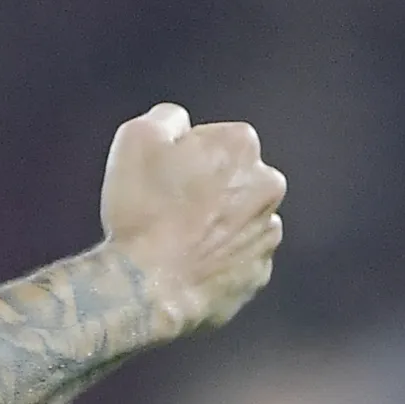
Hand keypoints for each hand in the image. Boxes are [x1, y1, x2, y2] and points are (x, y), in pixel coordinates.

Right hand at [97, 104, 284, 341]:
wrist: (149, 286)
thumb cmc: (142, 209)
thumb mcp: (137, 137)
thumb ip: (168, 117)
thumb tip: (182, 123)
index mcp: (240, 145)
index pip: (212, 138)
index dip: (181, 156)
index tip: (161, 176)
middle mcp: (267, 184)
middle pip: (231, 177)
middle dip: (206, 187)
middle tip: (166, 207)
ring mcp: (266, 231)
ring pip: (237, 217)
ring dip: (214, 222)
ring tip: (174, 239)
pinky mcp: (259, 271)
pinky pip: (237, 255)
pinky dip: (218, 257)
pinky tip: (187, 262)